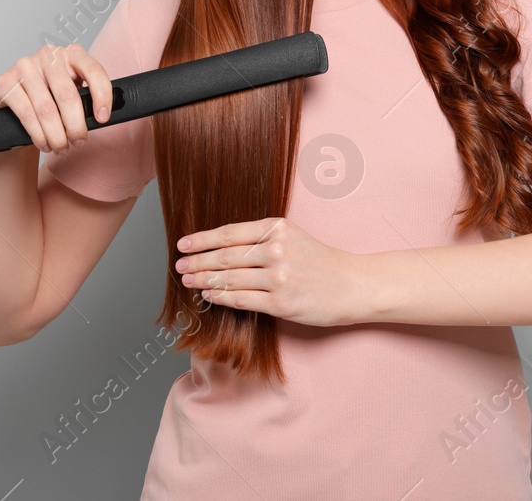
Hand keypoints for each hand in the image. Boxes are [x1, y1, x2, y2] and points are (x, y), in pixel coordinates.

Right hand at [0, 43, 111, 155]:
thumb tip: (102, 118)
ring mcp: (24, 66)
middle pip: (68, 95)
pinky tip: (44, 143)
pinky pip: (26, 113)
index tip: (103, 118)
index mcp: (72, 53)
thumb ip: (87, 97)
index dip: (102, 96)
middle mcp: (48, 55)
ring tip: (61, 147)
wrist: (12, 99)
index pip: (93, 71)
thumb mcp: (72, 89)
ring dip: (56, 135)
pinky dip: (38, 134)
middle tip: (79, 141)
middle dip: (75, 125)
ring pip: (47, 108)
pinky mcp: (5, 81)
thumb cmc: (49, 95)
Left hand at [174, 217, 369, 327]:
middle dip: (197, 261)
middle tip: (179, 266)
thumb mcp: (292, 237)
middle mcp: (276, 250)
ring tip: (188, 281)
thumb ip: (261, 239)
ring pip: (229, 278)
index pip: (229, 233)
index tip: (183, 244)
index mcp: (277, 228)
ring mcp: (278, 277)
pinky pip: (241, 299)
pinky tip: (209, 294)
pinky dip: (221, 296)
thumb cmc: (320, 261)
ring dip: (203, 280)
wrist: (351, 285)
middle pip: (224, 256)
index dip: (201, 240)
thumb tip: (221, 248)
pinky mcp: (280, 303)